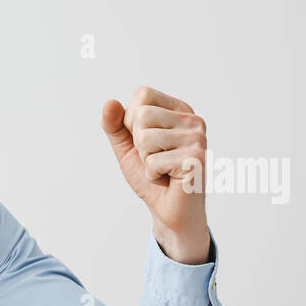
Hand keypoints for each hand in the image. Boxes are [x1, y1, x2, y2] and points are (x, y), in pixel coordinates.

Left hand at [101, 86, 210, 263]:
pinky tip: (168, 179)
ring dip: (146, 161)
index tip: (147, 142)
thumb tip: (109, 103)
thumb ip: (115, 125)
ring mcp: (197, 139)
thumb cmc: (152, 176)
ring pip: (145, 138)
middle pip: (142, 115)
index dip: (132, 121)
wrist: (170, 210)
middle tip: (155, 158)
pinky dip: (152, 175)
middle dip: (138, 144)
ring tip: (162, 169)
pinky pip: (152, 162)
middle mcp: (192, 120)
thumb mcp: (127, 147)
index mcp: (179, 110)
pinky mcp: (195, 159)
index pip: (142, 95)